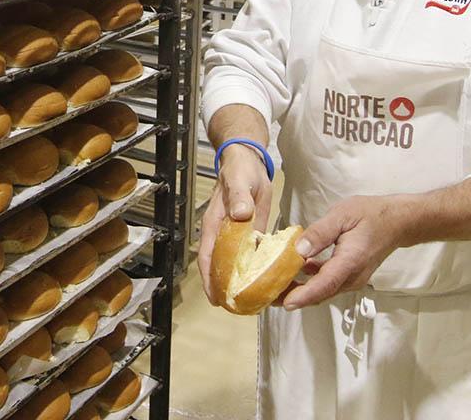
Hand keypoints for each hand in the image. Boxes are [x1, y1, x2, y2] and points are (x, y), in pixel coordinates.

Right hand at [197, 145, 273, 305]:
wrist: (248, 161)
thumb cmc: (240, 170)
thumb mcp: (239, 180)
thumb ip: (239, 197)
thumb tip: (240, 215)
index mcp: (216, 223)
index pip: (208, 256)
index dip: (209, 279)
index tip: (215, 298)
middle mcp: (223, 233)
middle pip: (218, 266)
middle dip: (223, 288)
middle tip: (233, 309)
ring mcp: (235, 235)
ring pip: (233, 263)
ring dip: (238, 281)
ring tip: (248, 303)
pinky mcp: (249, 232)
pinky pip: (249, 254)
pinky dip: (253, 268)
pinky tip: (263, 281)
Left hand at [279, 195, 413, 309]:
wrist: (397, 222)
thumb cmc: (370, 215)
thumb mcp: (342, 215)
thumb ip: (320, 232)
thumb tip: (298, 249)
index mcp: (350, 261)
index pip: (324, 284)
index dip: (304, 295)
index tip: (285, 303)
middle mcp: (352, 276)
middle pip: (319, 293)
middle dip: (292, 297)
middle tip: (266, 296)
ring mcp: (352, 279)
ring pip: (321, 291)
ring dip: (298, 291)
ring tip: (272, 287)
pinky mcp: (349, 276)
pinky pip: (326, 284)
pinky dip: (308, 282)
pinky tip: (292, 273)